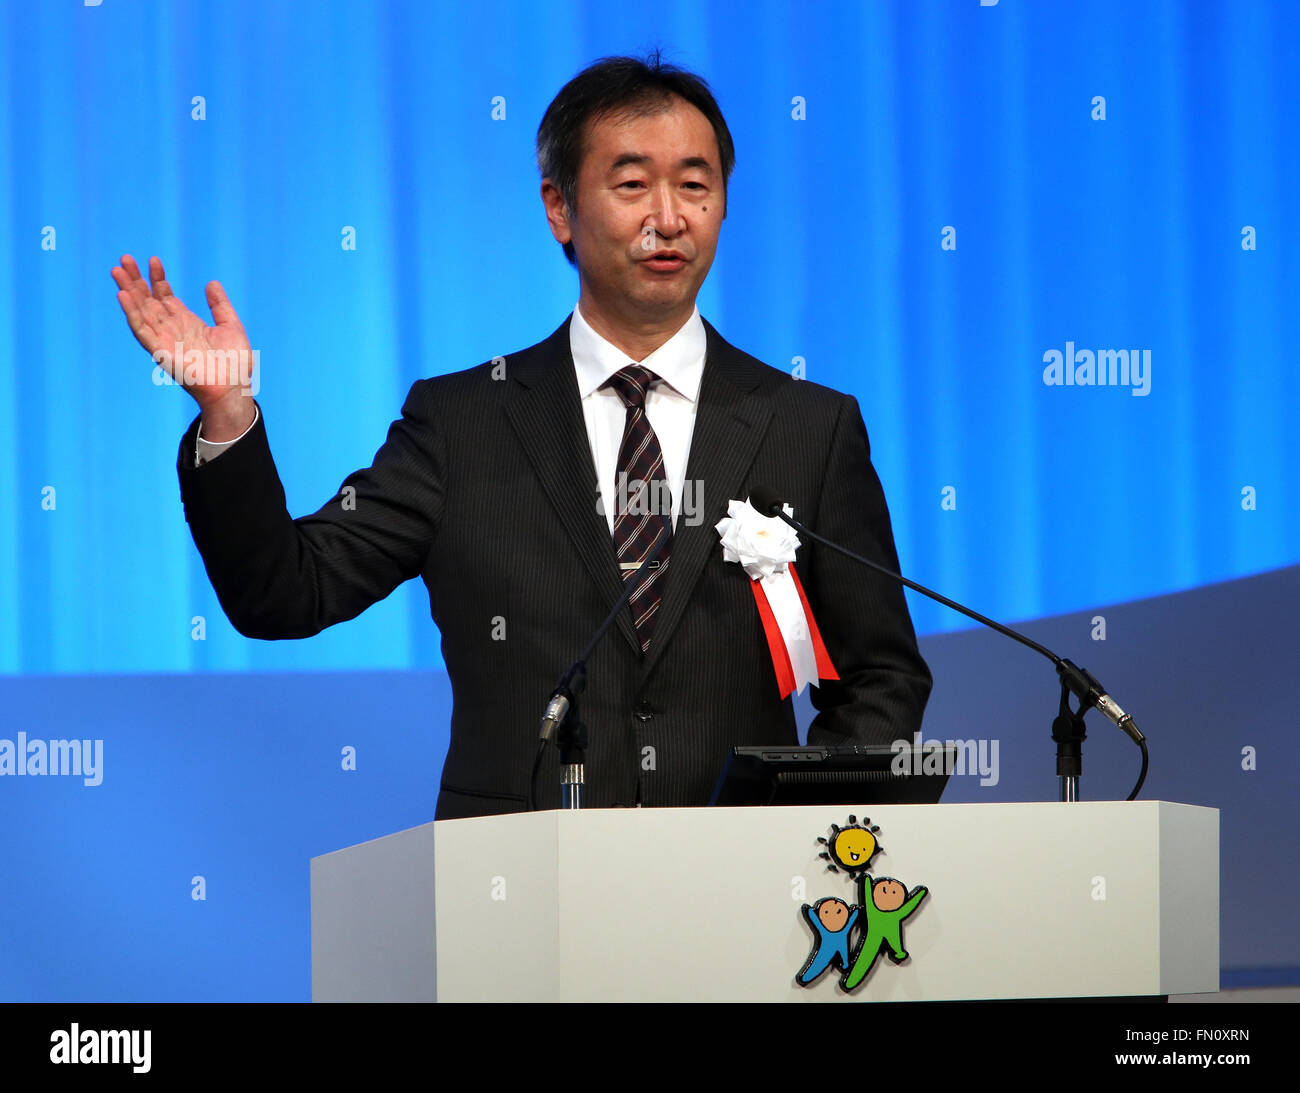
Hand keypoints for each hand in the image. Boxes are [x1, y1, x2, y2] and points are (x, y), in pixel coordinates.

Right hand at [112, 255, 255, 427]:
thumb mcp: (230, 326)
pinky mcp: (160, 352)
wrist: (234, 388)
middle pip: (148, 300)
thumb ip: (220, 305)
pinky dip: (131, 313)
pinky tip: (122, 296)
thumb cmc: (235, 363)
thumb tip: (211, 282)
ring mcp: (164, 340)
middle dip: (136, 279)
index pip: (165, 295)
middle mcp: (172, 329)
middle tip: (124, 258)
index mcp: (186, 322)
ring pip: (140, 311)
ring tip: (117, 270)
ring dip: (128, 291)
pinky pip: (141, 330)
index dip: (158, 278)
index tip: (153, 259)